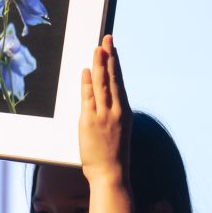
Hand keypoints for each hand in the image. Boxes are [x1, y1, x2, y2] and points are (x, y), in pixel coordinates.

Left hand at [78, 34, 131, 183]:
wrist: (111, 174)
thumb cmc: (113, 155)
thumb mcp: (118, 129)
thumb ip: (112, 112)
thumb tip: (104, 96)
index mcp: (124, 111)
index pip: (118, 82)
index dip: (115, 63)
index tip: (112, 47)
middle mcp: (116, 111)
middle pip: (111, 78)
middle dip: (108, 57)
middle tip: (106, 38)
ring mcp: (104, 116)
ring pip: (101, 85)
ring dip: (99, 65)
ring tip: (97, 48)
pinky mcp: (90, 122)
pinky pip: (88, 99)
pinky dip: (87, 84)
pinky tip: (87, 70)